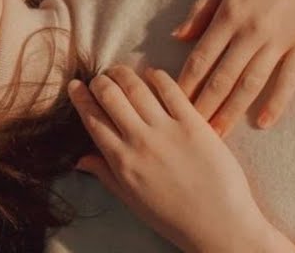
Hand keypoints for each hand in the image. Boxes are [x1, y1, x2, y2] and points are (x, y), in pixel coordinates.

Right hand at [68, 66, 294, 252]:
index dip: (80, 97)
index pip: (92, 119)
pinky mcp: (193, 124)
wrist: (218, 225)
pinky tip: (152, 74)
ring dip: (123, 73)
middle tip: (101, 78)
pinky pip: (170, 90)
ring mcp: (167, 130)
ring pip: (136, 87)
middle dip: (100, 81)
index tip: (76, 85)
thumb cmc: (174, 218)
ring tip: (120, 71)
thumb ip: (105, 174)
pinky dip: (156, 77)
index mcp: (121, 161)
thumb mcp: (131, 200)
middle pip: (110, 96)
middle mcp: (140, 141)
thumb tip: (80, 159)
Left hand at [173, 0, 294, 134]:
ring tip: (217, 135)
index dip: (184, 85)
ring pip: (250, 84)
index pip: (200, 58)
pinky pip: (288, 80)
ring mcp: (279, 40)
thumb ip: (201, 8)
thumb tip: (177, 36)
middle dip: (203, 107)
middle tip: (188, 134)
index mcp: (229, 14)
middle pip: (221, 78)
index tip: (171, 107)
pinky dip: (275, 103)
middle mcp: (251, 31)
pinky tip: (262, 123)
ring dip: (231, 112)